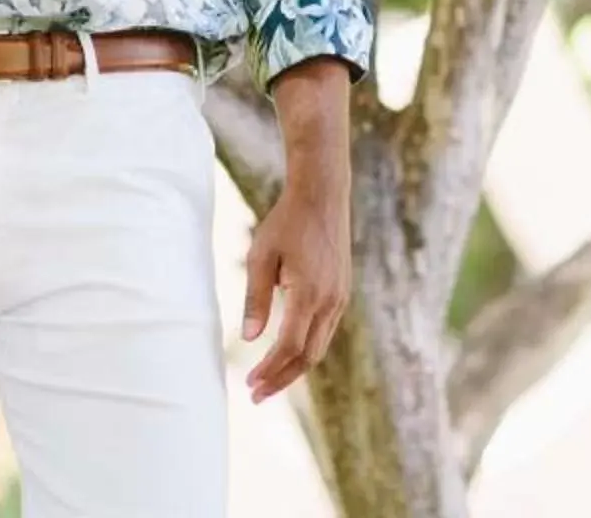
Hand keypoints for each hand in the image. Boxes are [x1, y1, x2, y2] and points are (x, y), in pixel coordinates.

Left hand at [241, 184, 349, 403]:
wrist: (322, 195)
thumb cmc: (286, 222)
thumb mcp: (261, 256)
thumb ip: (255, 299)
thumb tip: (248, 338)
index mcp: (309, 294)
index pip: (289, 346)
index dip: (269, 370)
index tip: (250, 384)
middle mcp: (330, 301)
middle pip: (308, 356)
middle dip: (282, 379)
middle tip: (256, 395)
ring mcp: (340, 297)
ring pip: (319, 346)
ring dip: (294, 367)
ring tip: (269, 379)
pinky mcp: (342, 291)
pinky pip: (325, 330)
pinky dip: (307, 348)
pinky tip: (288, 351)